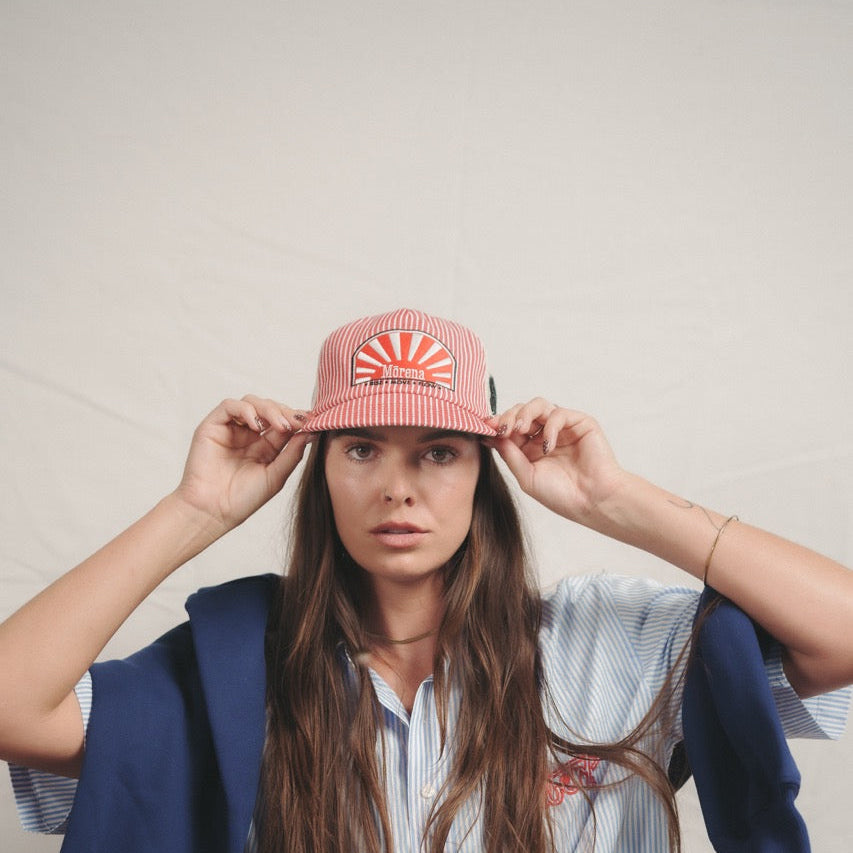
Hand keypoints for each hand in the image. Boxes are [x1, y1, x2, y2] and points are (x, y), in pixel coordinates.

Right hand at [173, 395, 312, 532]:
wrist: (213, 512)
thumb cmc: (243, 499)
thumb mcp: (276, 476)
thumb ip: (292, 454)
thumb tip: (311, 432)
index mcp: (266, 445)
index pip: (284, 421)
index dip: (298, 418)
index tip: (313, 421)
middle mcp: (248, 434)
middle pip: (270, 408)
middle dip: (286, 412)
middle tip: (298, 423)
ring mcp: (231, 429)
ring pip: (252, 402)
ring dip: (269, 409)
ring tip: (280, 425)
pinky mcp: (213, 426)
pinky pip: (229, 406)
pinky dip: (246, 410)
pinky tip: (257, 425)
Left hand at [488, 399, 627, 523]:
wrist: (592, 502)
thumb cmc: (562, 495)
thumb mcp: (527, 476)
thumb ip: (509, 454)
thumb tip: (489, 435)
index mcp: (530, 448)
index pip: (510, 426)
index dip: (497, 424)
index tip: (485, 428)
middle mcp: (544, 435)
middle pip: (521, 412)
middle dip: (508, 417)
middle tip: (502, 429)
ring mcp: (562, 428)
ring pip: (538, 405)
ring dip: (524, 414)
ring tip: (520, 430)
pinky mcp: (580, 423)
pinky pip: (558, 413)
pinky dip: (549, 427)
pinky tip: (547, 446)